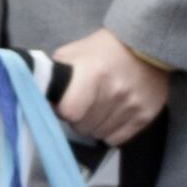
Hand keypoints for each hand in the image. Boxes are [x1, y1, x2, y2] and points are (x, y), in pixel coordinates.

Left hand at [43, 29, 171, 146]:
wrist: (143, 46)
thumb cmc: (100, 51)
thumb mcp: (71, 55)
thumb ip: (55, 78)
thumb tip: (40, 100)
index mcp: (93, 73)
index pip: (70, 111)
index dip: (63, 110)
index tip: (65, 103)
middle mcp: (115, 91)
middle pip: (83, 127)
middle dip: (78, 119)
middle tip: (83, 104)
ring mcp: (133, 105)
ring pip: (99, 135)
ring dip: (93, 126)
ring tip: (97, 107)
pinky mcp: (146, 115)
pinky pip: (116, 139)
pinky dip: (110, 131)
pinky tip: (110, 115)